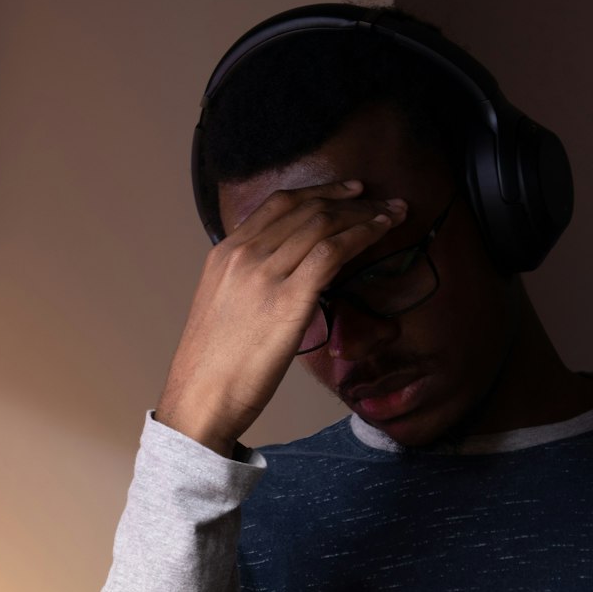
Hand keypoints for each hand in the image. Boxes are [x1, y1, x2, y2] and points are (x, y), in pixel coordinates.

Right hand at [155, 180, 406, 454]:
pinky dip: (360, 236)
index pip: (278, 204)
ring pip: (322, 224)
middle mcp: (243, 254)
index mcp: (225, 253)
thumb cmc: (214, 367)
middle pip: (305, 209)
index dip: (319, 192)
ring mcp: (265, 274)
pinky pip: (332, 252)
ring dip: (363, 215)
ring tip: (392, 215)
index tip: (348, 192)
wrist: (200, 399)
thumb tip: (286, 278)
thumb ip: (250, 282)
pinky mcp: (288, 299)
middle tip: (383, 201)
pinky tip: (380, 234)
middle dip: (350, 200)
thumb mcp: (223, 308)